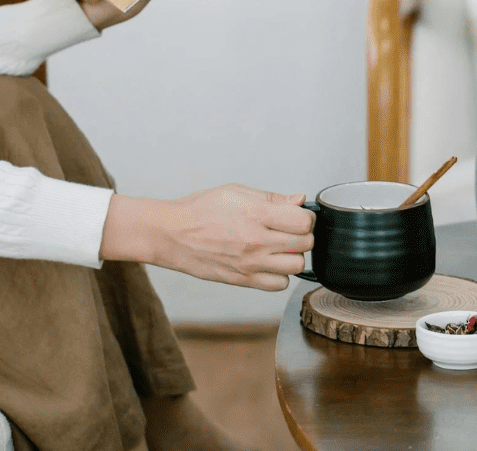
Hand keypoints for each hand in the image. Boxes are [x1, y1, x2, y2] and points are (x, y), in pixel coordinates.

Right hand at [101, 185, 314, 290]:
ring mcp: (250, 264)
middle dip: (302, 235)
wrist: (171, 234)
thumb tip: (300, 200)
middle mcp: (255, 241)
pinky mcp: (243, 280)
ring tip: (280, 247)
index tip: (296, 215)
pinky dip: (280, 275)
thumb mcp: (235, 191)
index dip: (305, 217)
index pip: (303, 221)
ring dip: (293, 255)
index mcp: (254, 214)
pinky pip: (279, 284)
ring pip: (296, 266)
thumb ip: (271, 198)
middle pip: (304, 244)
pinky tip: (269, 262)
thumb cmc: (200, 209)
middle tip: (289, 230)